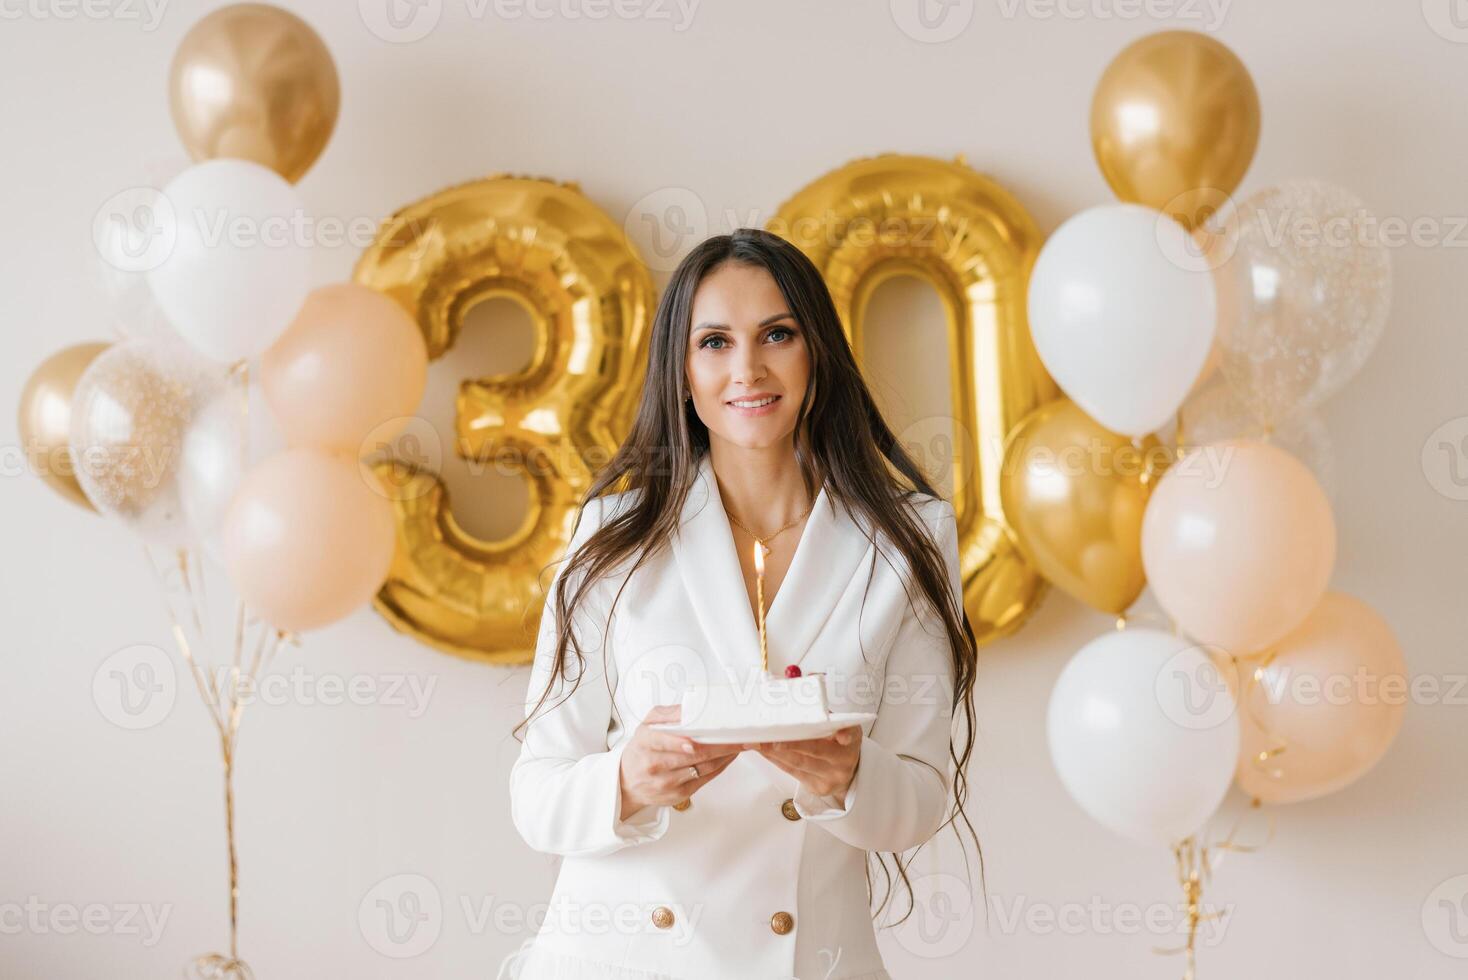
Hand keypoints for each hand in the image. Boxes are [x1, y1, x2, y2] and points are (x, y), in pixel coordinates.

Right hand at [618, 704, 741, 819]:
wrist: (628, 782)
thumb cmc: (641, 750)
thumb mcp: (647, 725)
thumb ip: (667, 715)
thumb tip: (690, 707)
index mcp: (645, 742)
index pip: (664, 740)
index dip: (682, 741)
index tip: (701, 737)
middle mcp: (654, 764)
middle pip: (692, 755)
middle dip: (719, 746)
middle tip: (738, 737)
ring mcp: (667, 782)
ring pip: (702, 768)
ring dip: (724, 756)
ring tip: (739, 745)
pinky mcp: (679, 794)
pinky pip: (705, 779)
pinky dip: (720, 767)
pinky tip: (728, 757)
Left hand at [746, 725, 861, 806]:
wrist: (845, 772)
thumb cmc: (837, 742)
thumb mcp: (840, 727)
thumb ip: (825, 717)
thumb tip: (794, 698)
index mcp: (851, 741)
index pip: (848, 736)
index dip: (843, 734)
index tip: (840, 735)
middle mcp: (843, 761)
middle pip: (815, 751)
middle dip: (790, 744)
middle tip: (770, 738)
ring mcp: (830, 778)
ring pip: (799, 763)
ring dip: (775, 752)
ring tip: (757, 742)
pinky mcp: (817, 788)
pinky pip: (792, 772)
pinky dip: (776, 759)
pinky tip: (763, 751)